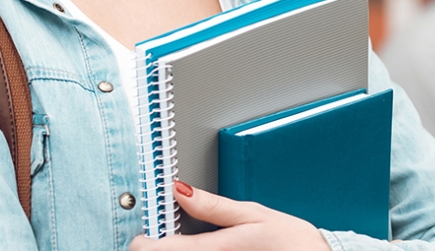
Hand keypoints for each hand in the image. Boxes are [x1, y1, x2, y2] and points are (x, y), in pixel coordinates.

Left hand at [128, 181, 332, 250]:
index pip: (157, 250)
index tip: (143, 233)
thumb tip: (179, 190)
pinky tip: (203, 249)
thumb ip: (212, 206)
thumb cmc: (291, 242)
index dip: (144, 241)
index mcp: (213, 250)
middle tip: (167, 233)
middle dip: (161, 246)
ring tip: (188, 241)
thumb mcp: (253, 214)